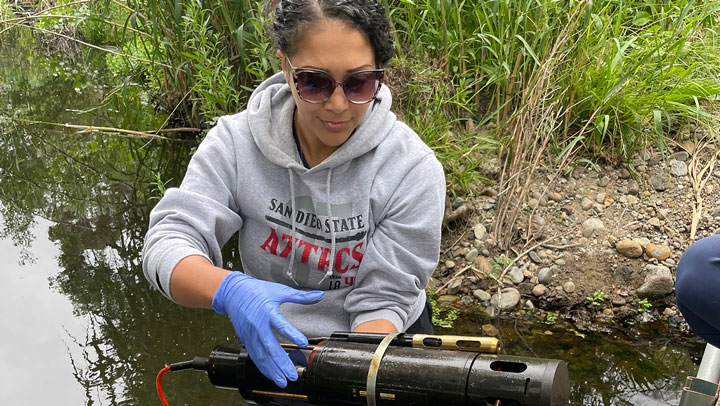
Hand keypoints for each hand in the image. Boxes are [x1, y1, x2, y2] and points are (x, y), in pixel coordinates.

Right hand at [212, 272, 323, 386]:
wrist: (234, 292)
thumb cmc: (257, 291)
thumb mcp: (280, 291)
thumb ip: (300, 297)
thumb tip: (319, 295)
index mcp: (268, 311)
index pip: (281, 324)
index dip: (292, 334)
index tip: (303, 343)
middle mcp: (258, 325)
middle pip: (270, 347)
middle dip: (282, 363)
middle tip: (292, 375)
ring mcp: (250, 334)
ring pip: (261, 356)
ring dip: (272, 370)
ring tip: (282, 381)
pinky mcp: (245, 340)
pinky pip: (254, 356)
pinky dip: (263, 367)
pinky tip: (271, 374)